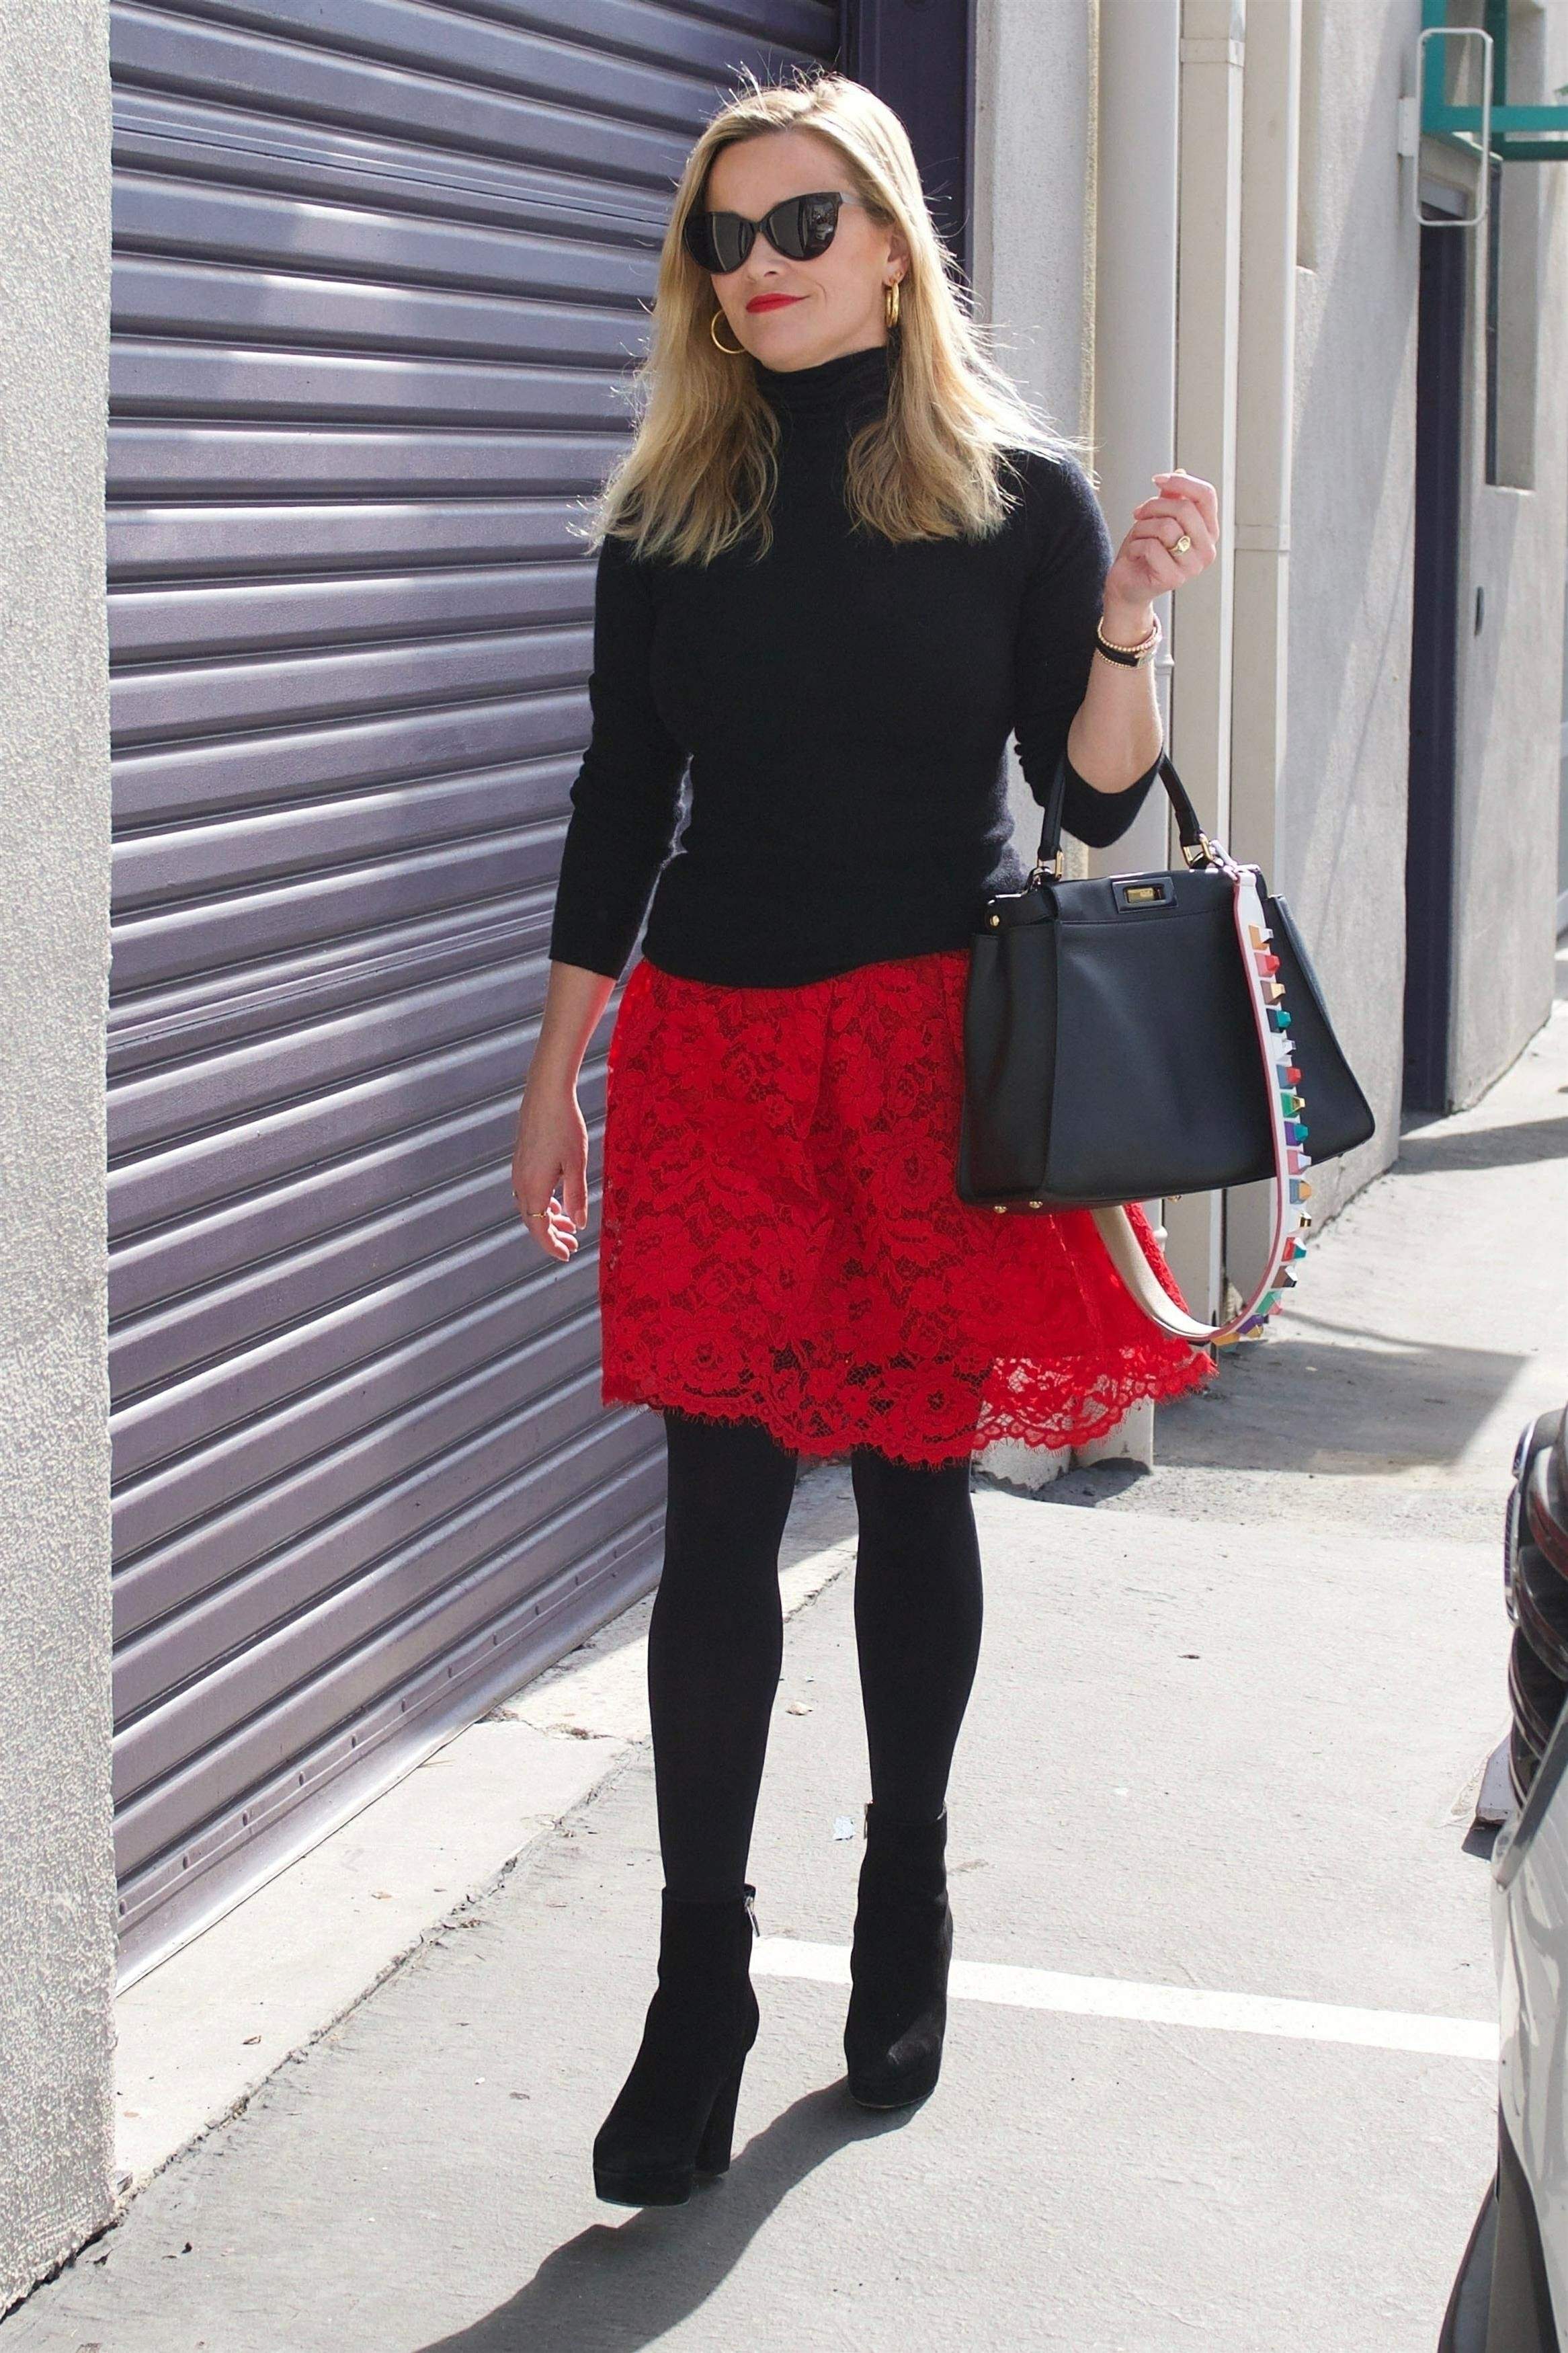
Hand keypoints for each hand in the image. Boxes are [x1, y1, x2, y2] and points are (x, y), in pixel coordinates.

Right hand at [511, 1082, 588, 1260]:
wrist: (546, 1093)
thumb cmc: (565, 1127)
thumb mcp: (577, 1165)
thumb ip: (577, 1197)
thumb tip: (578, 1225)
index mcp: (533, 1188)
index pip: (539, 1229)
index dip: (552, 1246)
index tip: (567, 1256)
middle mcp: (520, 1183)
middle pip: (532, 1221)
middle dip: (552, 1237)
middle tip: (572, 1246)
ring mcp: (518, 1171)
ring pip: (530, 1206)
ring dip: (548, 1220)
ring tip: (568, 1227)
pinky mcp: (521, 1160)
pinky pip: (528, 1192)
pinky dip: (543, 1203)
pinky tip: (558, 1201)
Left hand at [1103, 469, 1219, 627]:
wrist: (1127, 585)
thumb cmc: (1144, 551)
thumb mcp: (1158, 518)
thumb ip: (1172, 498)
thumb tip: (1181, 472)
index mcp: (1208, 532)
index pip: (1206, 495)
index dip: (1181, 482)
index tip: (1157, 479)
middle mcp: (1206, 550)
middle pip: (1184, 509)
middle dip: (1154, 506)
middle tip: (1139, 514)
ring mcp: (1192, 567)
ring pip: (1166, 528)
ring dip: (1142, 528)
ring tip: (1137, 537)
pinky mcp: (1173, 579)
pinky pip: (1151, 547)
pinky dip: (1135, 546)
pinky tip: (1134, 554)